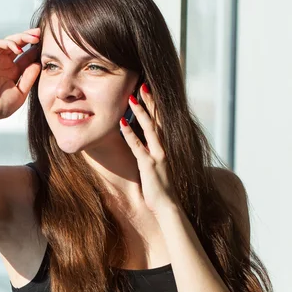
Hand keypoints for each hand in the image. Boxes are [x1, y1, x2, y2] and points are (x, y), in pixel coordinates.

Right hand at [0, 28, 41, 121]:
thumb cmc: (1, 106)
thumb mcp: (21, 92)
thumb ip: (29, 78)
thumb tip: (39, 63)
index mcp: (14, 71)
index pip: (27, 56)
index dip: (36, 50)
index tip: (48, 46)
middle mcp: (6, 63)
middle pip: (20, 45)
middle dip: (30, 38)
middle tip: (41, 33)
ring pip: (10, 41)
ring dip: (22, 37)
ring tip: (34, 37)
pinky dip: (9, 43)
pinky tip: (19, 49)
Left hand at [120, 84, 179, 216]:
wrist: (169, 206)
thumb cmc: (163, 189)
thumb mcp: (160, 169)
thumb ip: (155, 155)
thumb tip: (147, 146)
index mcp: (167, 148)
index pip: (162, 122)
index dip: (155, 106)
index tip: (149, 91)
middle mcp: (164, 148)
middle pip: (157, 120)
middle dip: (150, 102)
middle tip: (142, 84)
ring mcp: (158, 156)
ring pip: (149, 129)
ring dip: (140, 112)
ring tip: (131, 98)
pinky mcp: (150, 165)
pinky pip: (138, 146)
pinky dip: (129, 134)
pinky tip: (121, 123)